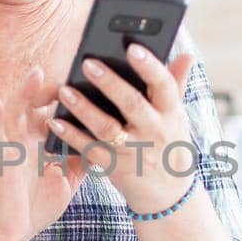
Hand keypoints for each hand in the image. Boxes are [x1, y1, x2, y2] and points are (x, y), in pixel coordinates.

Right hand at [0, 66, 86, 240]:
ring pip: (14, 113)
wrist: (9, 232)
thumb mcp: (67, 181)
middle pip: (34, 106)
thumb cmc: (34, 207)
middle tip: (67, 73)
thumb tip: (105, 143)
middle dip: (48, 89)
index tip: (85, 82)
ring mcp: (8, 149)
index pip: (51, 114)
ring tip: (36, 74)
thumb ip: (81, 161)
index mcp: (38, 145)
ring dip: (24, 93)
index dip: (64, 98)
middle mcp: (23, 142)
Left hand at [45, 45, 196, 211]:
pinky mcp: (115, 167)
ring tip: (64, 90)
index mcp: (171, 112)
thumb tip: (186, 54)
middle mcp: (154, 131)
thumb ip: (176, 83)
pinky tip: (55, 122)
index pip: (164, 85)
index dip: (150, 66)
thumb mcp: (177, 115)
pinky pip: (90, 150)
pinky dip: (71, 137)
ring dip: (84, 109)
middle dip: (110, 83)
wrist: (168, 193)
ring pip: (107, 128)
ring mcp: (134, 151)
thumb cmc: (168, 142)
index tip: (133, 47)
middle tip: (88, 63)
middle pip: (132, 104)